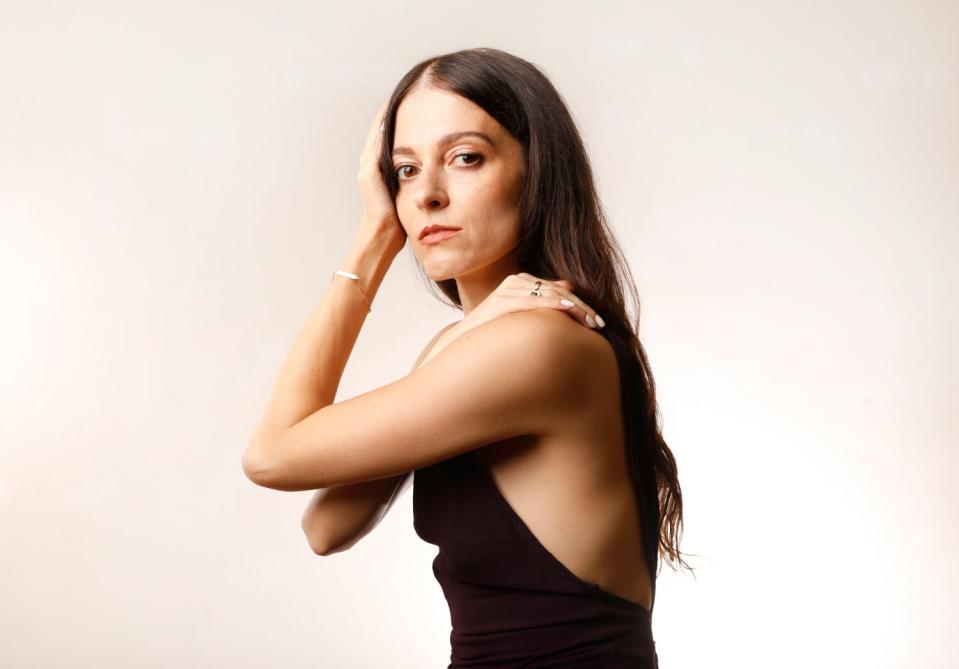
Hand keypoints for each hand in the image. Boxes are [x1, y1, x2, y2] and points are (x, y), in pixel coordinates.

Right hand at [357, 100, 405, 256]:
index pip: (389, 136)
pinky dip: (385, 124)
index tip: (418, 102)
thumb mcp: (409, 196)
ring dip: (390, 112)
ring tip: (404, 92)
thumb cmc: (399, 225)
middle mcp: (370, 164)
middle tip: (411, 88)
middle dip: (396, 109)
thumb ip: (415, 181)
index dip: (403, 119)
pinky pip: (377, 142)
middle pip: (382, 128)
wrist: (383, 240)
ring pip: (378, 131)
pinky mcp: (369, 172)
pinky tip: (394, 111)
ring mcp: (367, 167)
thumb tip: (434, 172)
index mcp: (380, 169)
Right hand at [463, 273, 604, 331]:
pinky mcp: (501, 301)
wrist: (463, 343)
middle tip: (600, 324)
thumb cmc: (493, 333)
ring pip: (550, 294)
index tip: (598, 322)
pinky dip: (553, 303)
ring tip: (591, 322)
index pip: (558, 290)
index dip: (580, 305)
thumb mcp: (521, 316)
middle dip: (581, 308)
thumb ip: (542, 300)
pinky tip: (569, 310)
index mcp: (521, 282)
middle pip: (557, 291)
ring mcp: (507, 289)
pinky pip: (533, 300)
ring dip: (574, 308)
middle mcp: (515, 281)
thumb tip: (568, 286)